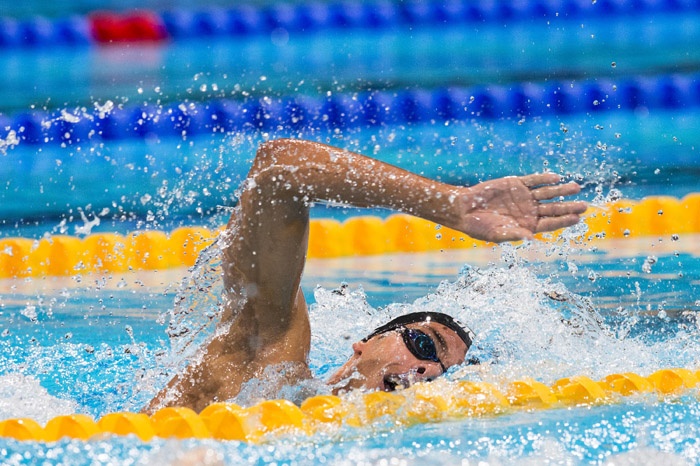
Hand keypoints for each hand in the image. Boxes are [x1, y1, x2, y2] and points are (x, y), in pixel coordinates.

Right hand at [457, 173, 586, 242]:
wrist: (464, 209)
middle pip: (553, 208)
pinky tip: (557, 178)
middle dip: (569, 206)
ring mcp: (524, 197)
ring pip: (547, 193)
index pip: (550, 223)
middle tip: (585, 205)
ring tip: (576, 187)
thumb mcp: (497, 234)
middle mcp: (529, 211)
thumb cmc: (479, 227)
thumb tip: (530, 238)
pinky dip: (544, 179)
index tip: (577, 218)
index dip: (564, 220)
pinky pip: (534, 180)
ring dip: (561, 191)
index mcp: (527, 225)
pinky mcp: (516, 184)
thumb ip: (514, 235)